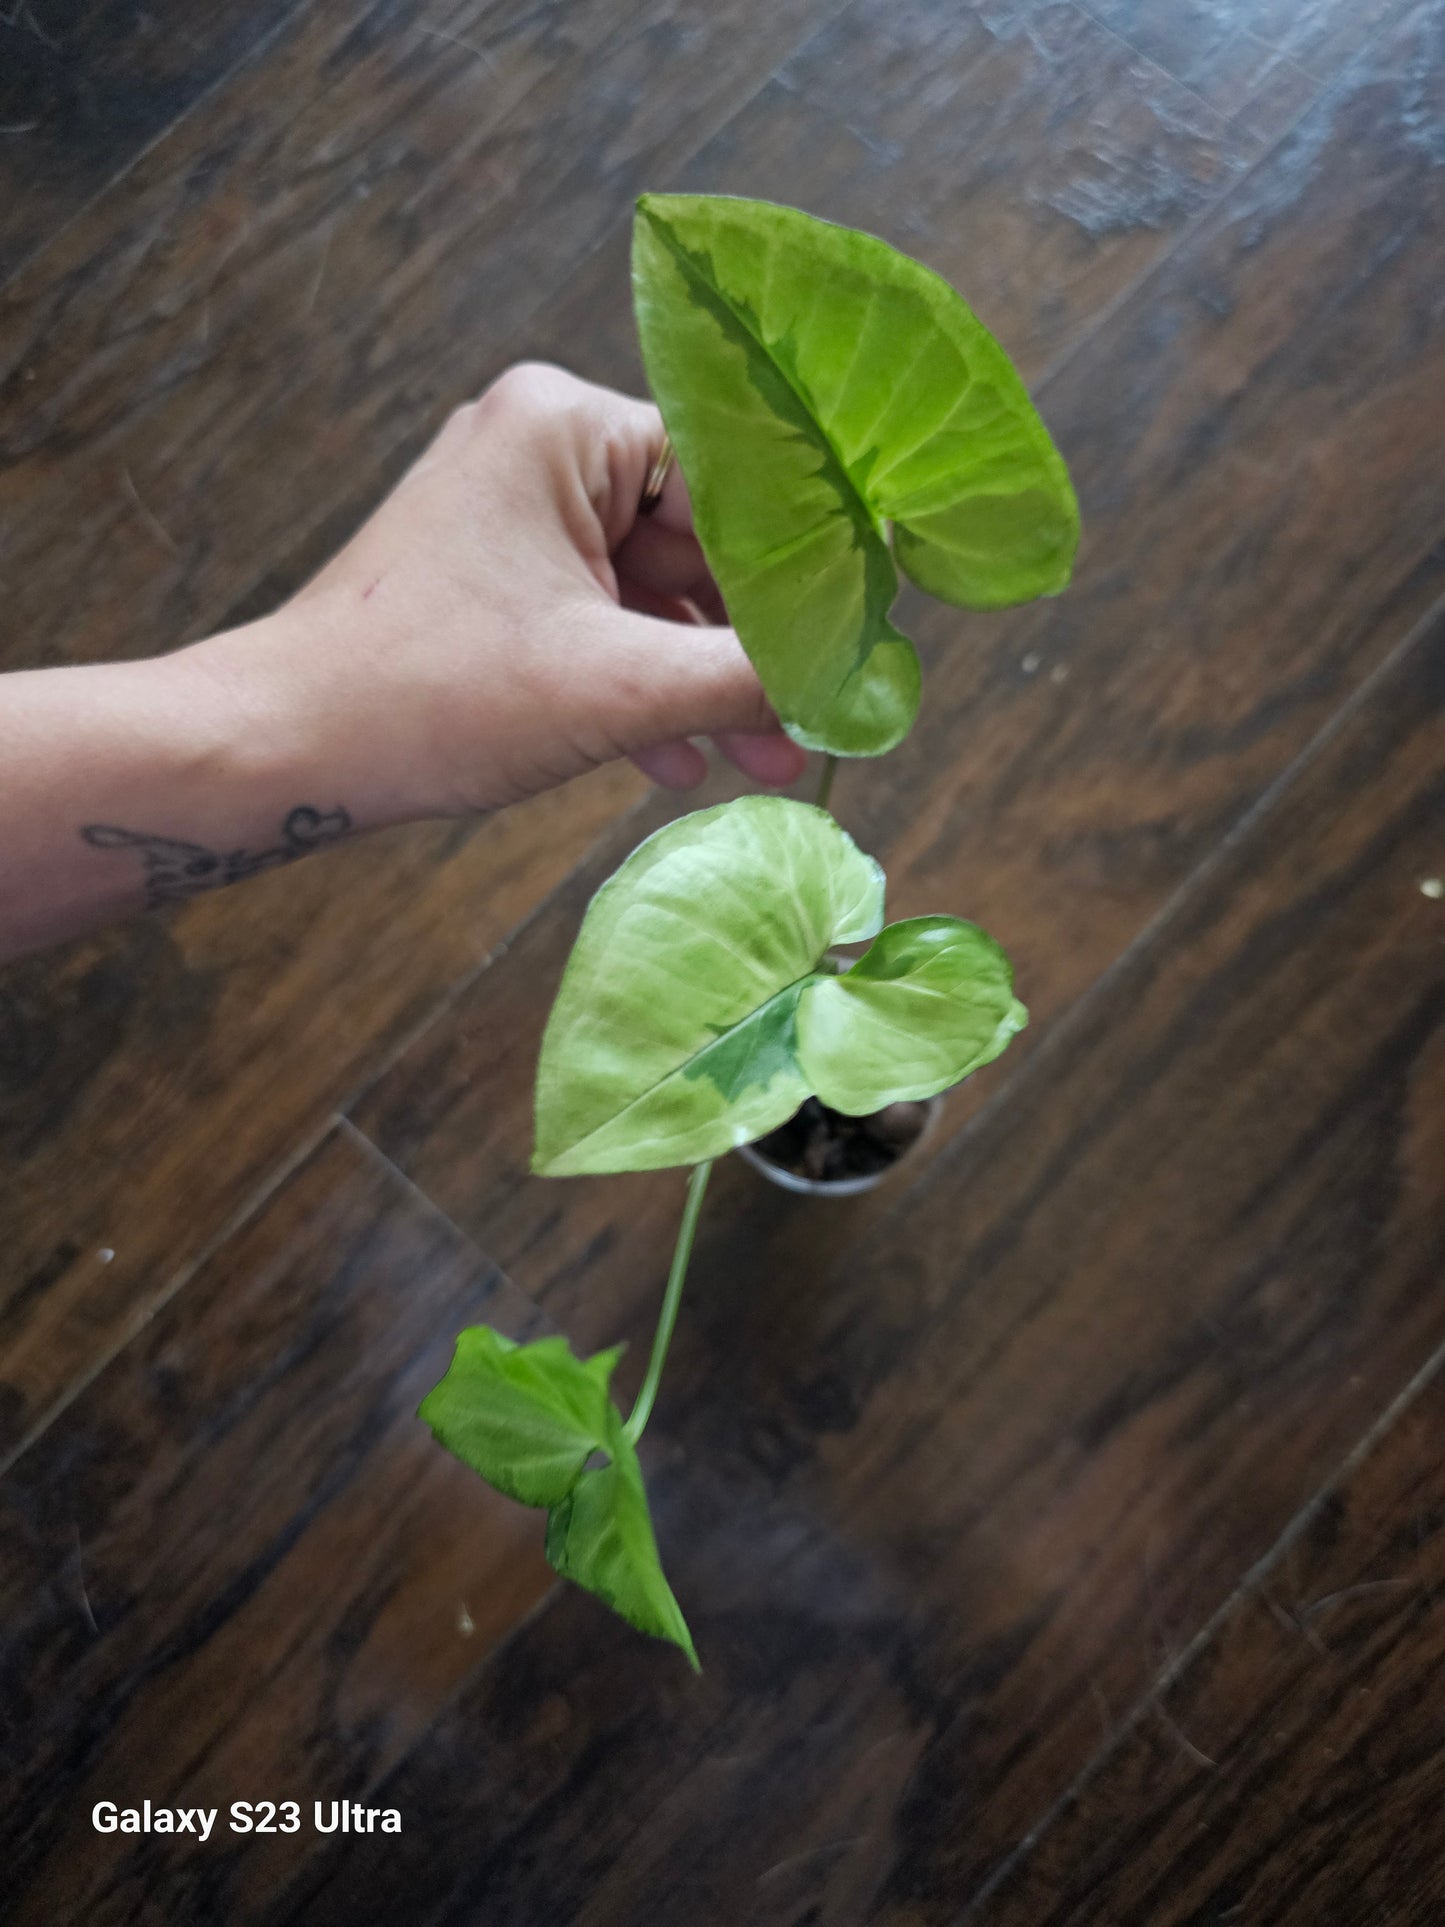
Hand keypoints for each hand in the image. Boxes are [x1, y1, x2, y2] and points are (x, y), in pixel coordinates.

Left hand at [269, 362, 808, 820]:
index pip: (730, 476)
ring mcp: (506, 514)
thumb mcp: (617, 688)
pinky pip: (589, 619)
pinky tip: (679, 764)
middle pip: (690, 539)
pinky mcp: (487, 576)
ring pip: (641, 592)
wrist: (285, 751)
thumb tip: (850, 687)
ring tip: (766, 761)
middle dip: (747, 645)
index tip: (849, 639)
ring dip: (697, 682)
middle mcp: (535, 446)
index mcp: (564, 425)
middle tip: (814, 717)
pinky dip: (632, 686)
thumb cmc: (435, 696)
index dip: (798, 567)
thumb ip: (746, 678)